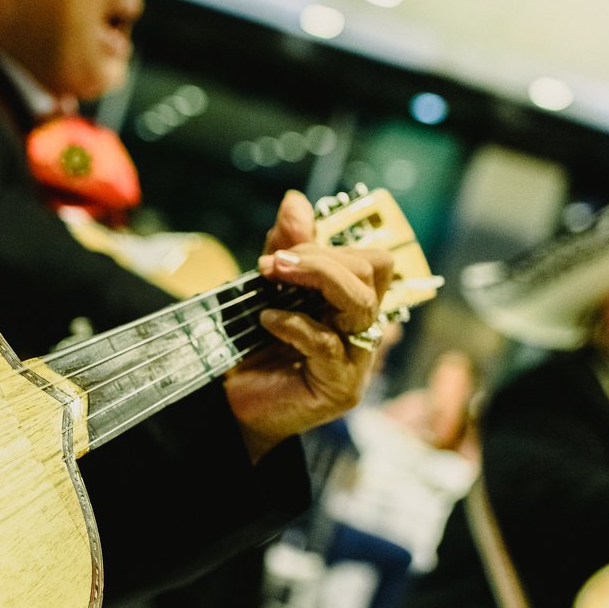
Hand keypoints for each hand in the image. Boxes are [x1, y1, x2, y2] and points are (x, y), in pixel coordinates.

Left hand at [224, 190, 393, 461]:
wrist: (234, 406)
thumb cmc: (256, 350)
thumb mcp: (267, 291)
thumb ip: (284, 250)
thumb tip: (295, 201)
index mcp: (353, 304)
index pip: (372, 259)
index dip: (330, 245)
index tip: (279, 249)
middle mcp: (363, 328)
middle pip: (373, 272)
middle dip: (322, 257)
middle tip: (274, 262)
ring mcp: (357, 360)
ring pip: (360, 304)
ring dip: (316, 278)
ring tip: (272, 275)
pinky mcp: (340, 388)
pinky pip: (327, 343)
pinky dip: (294, 324)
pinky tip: (267, 321)